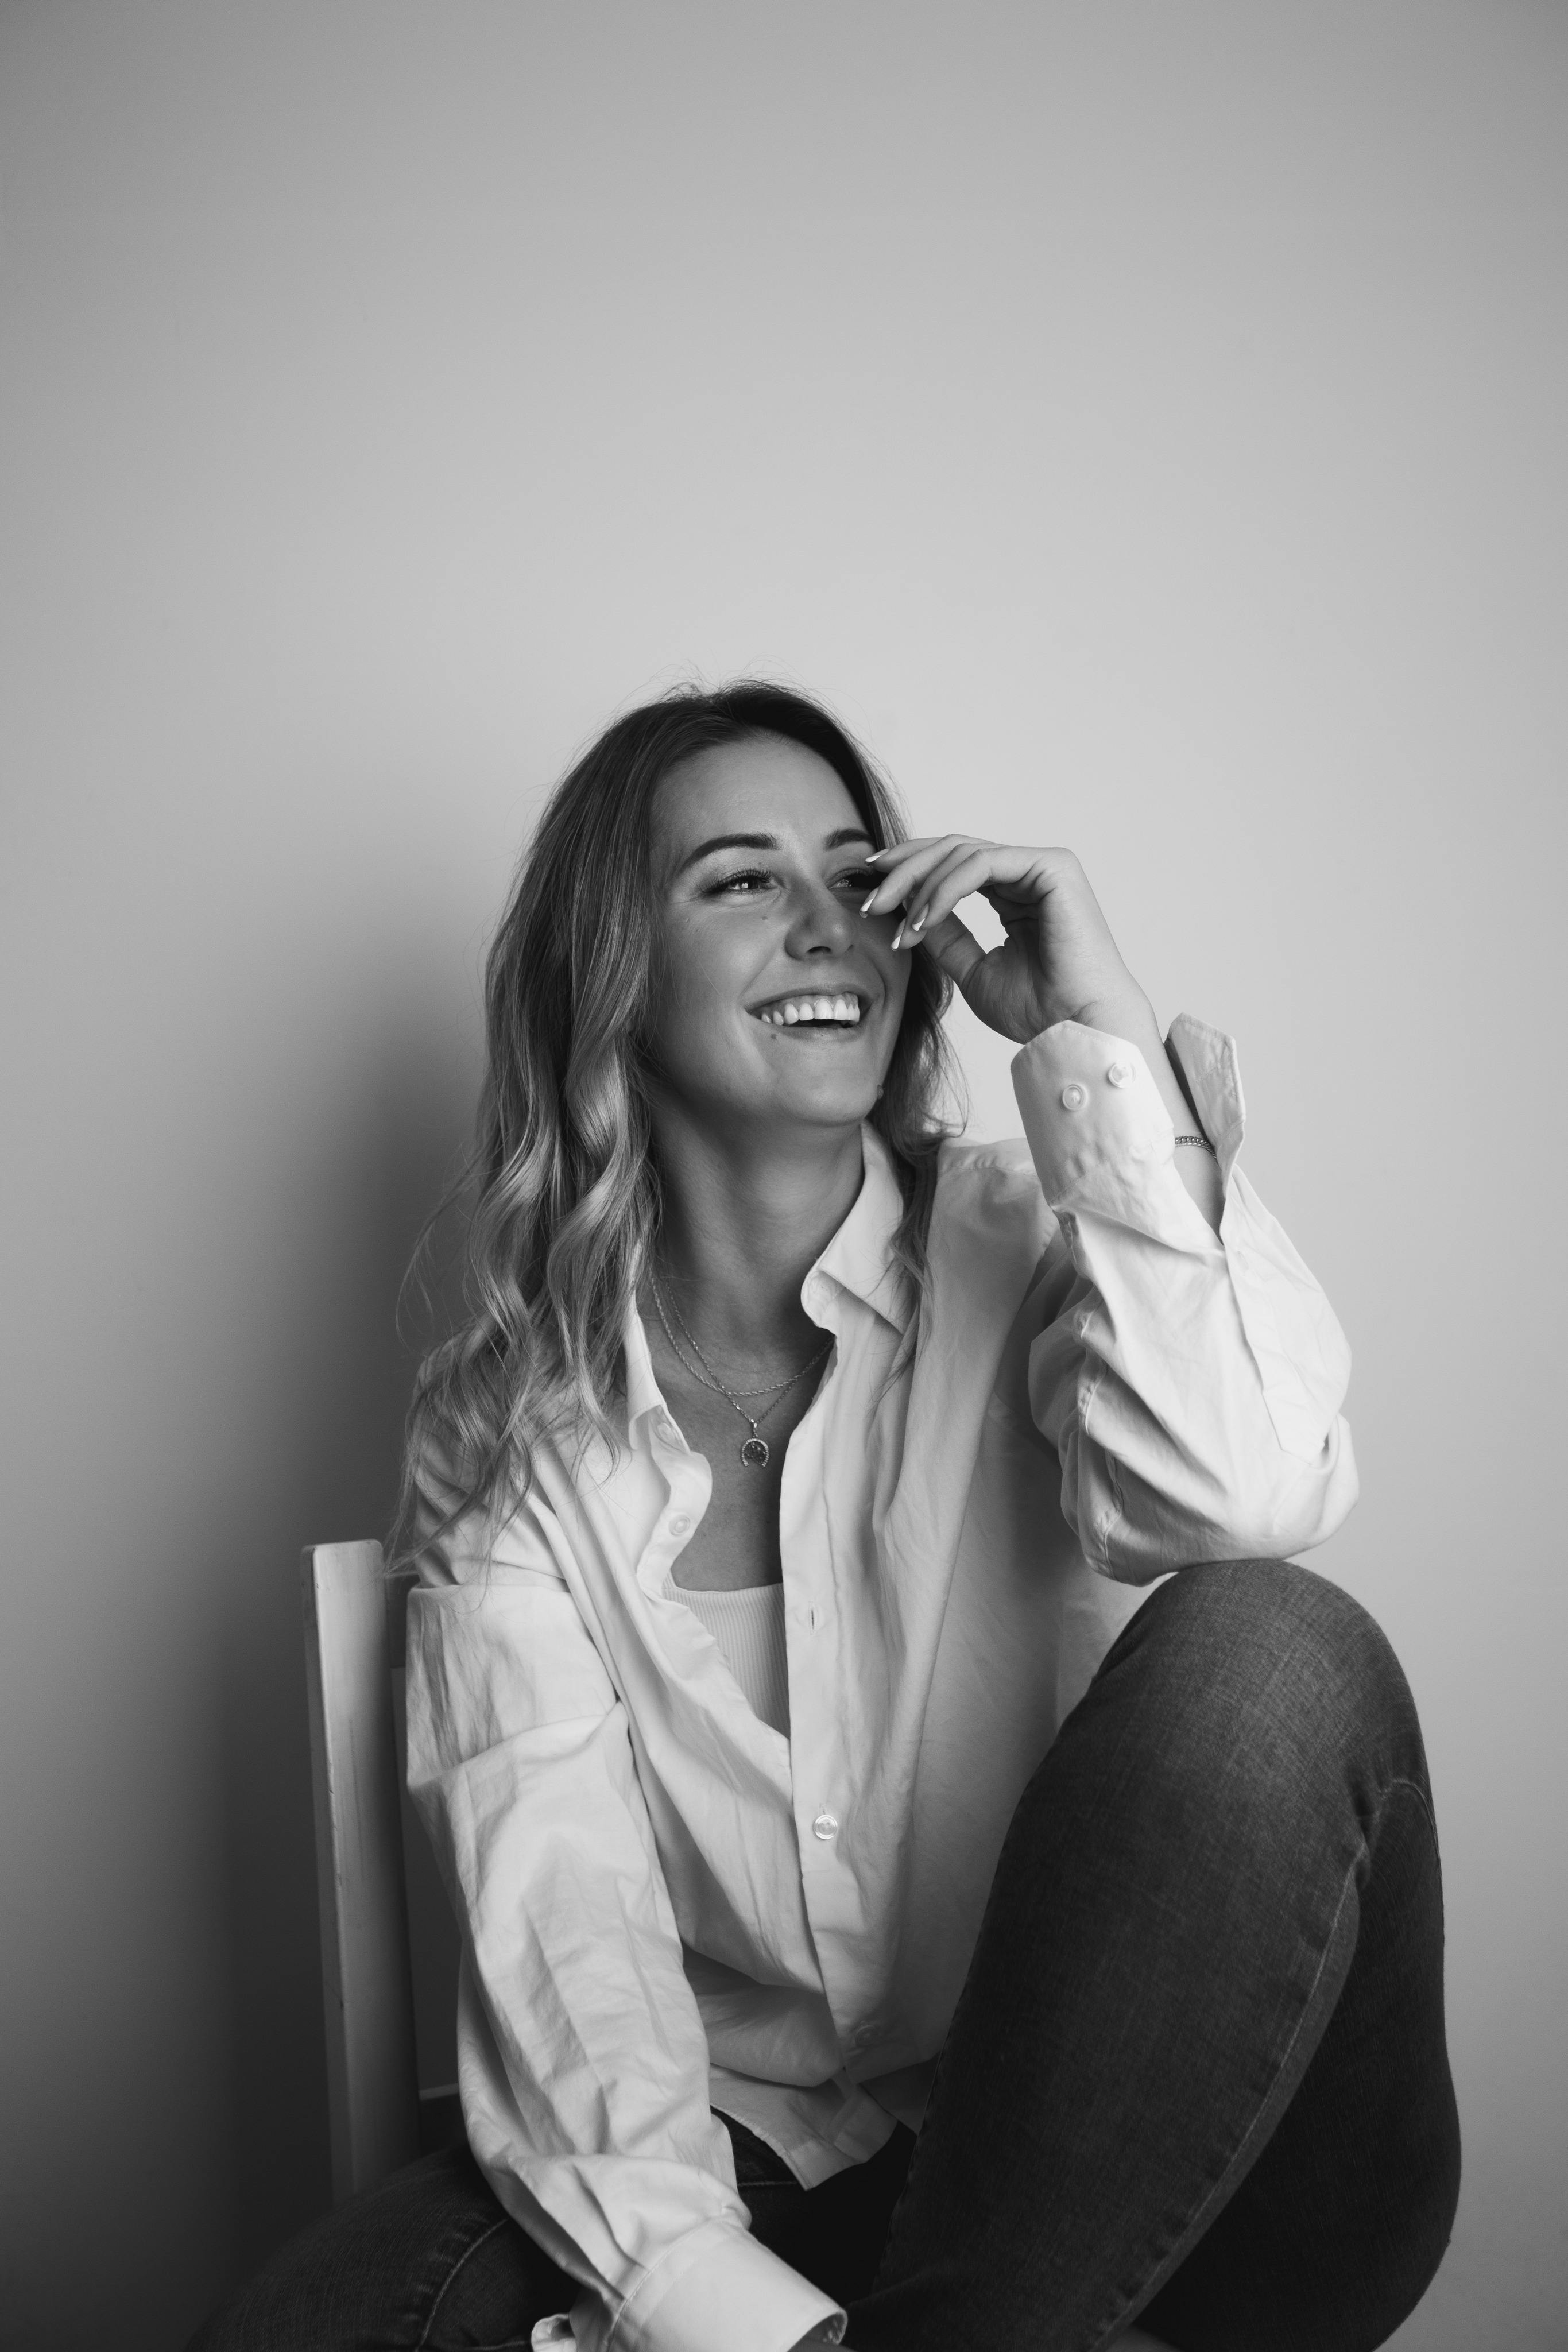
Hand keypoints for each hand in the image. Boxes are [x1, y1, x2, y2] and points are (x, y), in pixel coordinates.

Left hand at [861, 837, 1151, 1046]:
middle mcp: (1029, 874)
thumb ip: (943, 935)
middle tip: (869, 900)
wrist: (1077, 1031)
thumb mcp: (972, 969)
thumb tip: (903, 909)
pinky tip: (924, 917)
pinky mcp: (1052, 867)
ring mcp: (1043, 866)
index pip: (953, 865)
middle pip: (952, 849)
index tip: (870, 891)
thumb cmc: (1038, 1012)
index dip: (908, 871)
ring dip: (919, 885)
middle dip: (903, 871)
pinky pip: (982, 863)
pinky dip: (945, 889)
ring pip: (962, 852)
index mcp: (1015, 894)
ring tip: (898, 925)